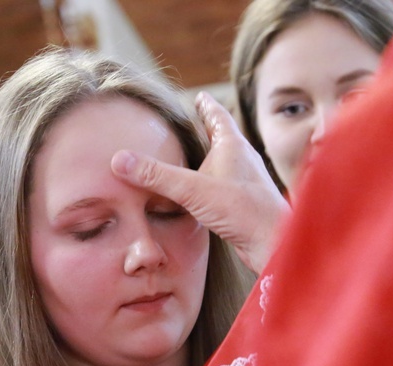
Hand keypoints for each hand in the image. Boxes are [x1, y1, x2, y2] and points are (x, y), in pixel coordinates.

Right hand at [111, 92, 289, 272]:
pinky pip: (221, 187)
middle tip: (192, 123)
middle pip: (222, 138)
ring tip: (192, 158)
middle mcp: (242, 161)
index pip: (218, 117)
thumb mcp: (193, 189)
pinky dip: (208, 184)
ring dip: (208, 159)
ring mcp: (243, 183)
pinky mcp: (242, 205)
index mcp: (233, 146)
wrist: (272, 243)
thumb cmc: (243, 210)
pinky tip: (200, 195)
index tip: (199, 96)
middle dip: (206, 130)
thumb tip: (120, 160)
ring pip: (223, 164)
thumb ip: (156, 175)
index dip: (207, 106)